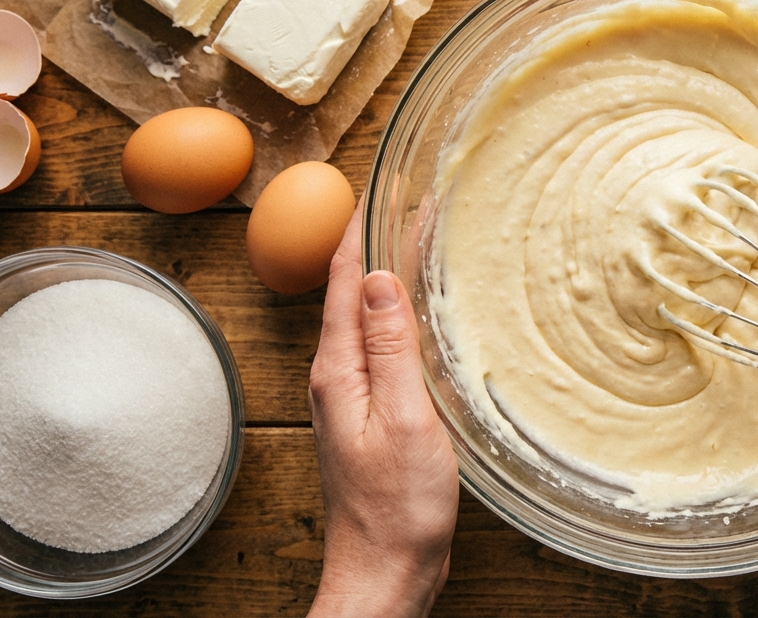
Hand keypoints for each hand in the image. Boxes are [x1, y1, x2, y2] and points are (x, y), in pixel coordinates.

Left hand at [308, 209, 459, 617]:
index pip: (340, 282)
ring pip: (366, 320)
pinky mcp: (370, 416)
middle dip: (373, 242)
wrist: (386, 572)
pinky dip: (398, 317)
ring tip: (415, 241)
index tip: (375, 186)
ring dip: (386, 277)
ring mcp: (351, 398)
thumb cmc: (398, 506)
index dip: (356, 230)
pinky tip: (420, 314)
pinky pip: (381, 348)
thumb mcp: (403, 419)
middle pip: (349, 294)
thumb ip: (389, 348)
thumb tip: (375, 278)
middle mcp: (336, 378)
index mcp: (338, 371)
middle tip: (408, 201)